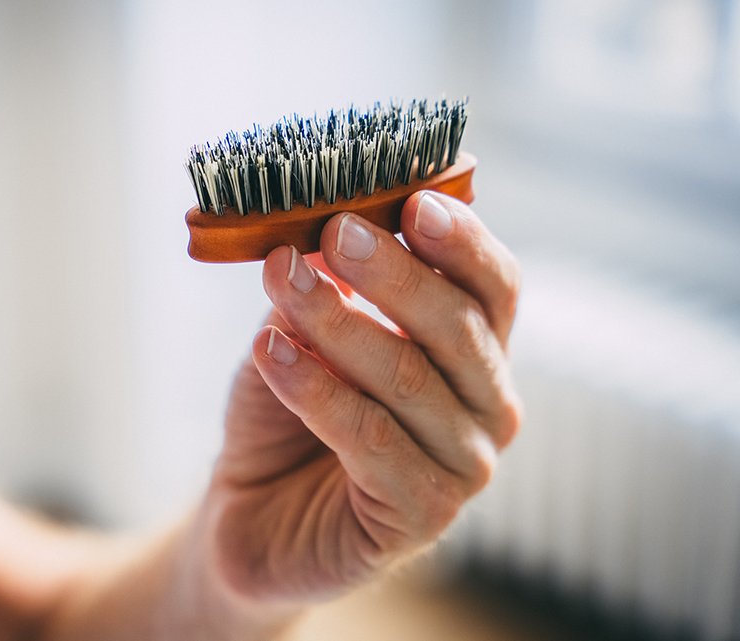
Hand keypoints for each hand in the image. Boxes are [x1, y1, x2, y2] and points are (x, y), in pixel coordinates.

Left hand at [180, 191, 521, 637]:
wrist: (251, 512)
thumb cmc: (287, 415)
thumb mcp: (301, 335)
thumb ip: (322, 290)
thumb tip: (321, 238)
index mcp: (474, 354)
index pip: (494, 289)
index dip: (463, 242)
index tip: (413, 200)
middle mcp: (487, 408)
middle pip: (458, 327)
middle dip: (393, 273)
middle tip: (335, 232)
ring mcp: (464, 467)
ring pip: (408, 378)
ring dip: (338, 322)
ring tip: (280, 278)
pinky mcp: (422, 516)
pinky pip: (370, 438)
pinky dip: (315, 388)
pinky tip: (270, 352)